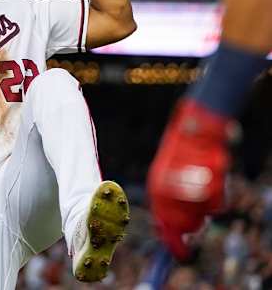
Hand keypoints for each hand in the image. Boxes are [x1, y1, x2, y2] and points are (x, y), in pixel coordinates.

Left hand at [147, 99, 230, 260]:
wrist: (197, 123)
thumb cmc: (185, 150)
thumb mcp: (172, 176)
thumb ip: (172, 202)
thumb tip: (177, 232)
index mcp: (157, 187)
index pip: (163, 223)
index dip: (172, 242)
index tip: (180, 254)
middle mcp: (169, 188)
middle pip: (186, 225)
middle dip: (196, 223)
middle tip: (200, 208)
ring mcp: (188, 184)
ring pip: (205, 213)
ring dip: (209, 203)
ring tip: (205, 182)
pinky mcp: (207, 178)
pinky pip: (219, 200)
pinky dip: (220, 191)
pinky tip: (214, 174)